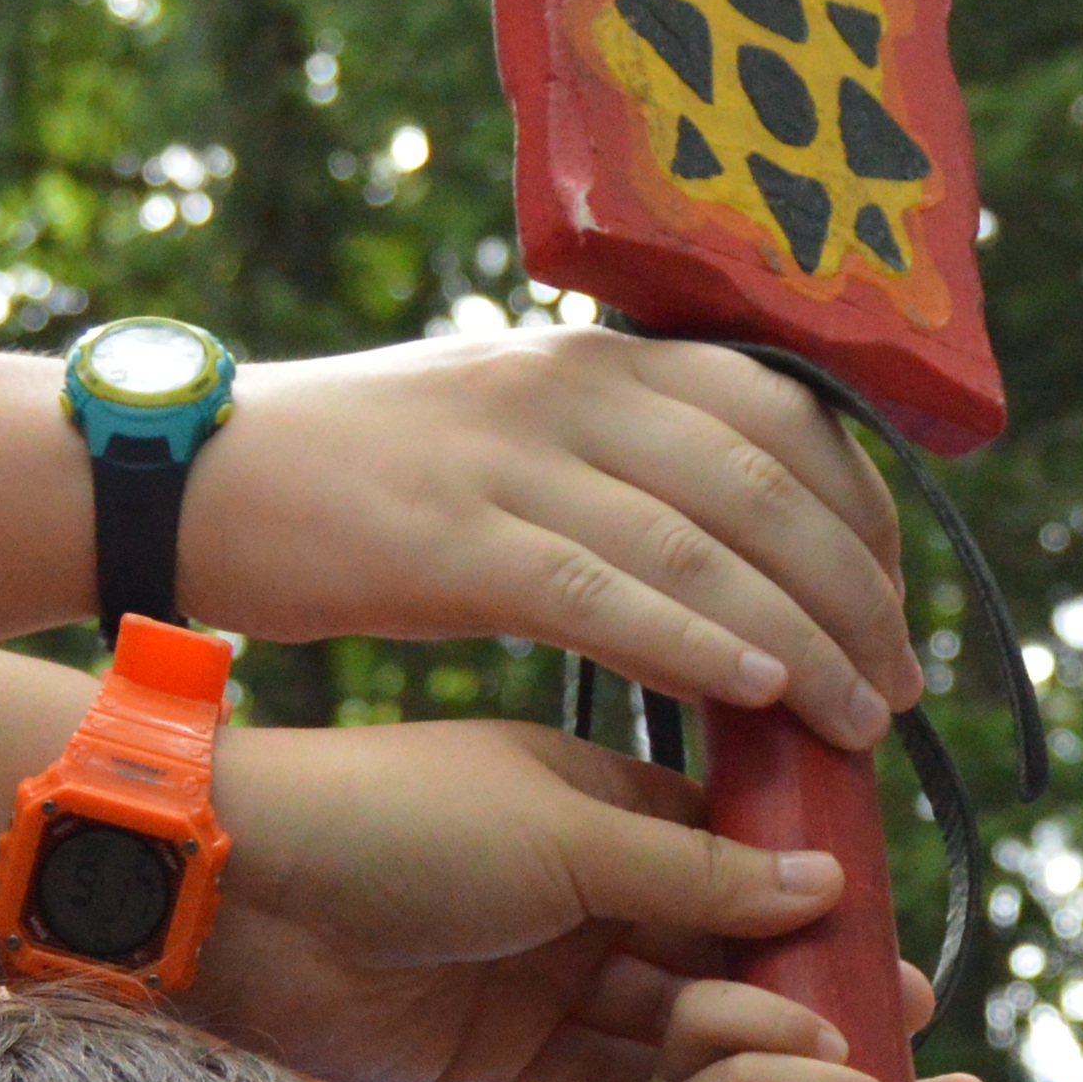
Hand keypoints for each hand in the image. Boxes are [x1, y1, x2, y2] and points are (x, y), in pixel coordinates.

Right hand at [186, 332, 920, 751]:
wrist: (186, 473)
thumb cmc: (351, 475)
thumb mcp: (502, 430)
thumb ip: (611, 458)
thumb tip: (724, 531)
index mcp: (594, 357)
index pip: (782, 414)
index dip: (860, 512)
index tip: (891, 602)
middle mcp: (572, 389)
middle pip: (770, 484)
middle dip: (856, 591)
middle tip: (896, 687)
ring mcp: (514, 460)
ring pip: (709, 547)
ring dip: (806, 638)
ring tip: (857, 724)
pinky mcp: (456, 541)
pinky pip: (608, 595)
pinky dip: (700, 647)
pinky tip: (758, 698)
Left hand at [193, 716, 839, 1081]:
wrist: (238, 895)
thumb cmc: (398, 823)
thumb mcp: (565, 832)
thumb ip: (692, 870)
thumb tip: (823, 882)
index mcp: (598, 797)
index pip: (730, 846)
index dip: (806, 895)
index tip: (885, 939)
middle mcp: (581, 882)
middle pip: (713, 941)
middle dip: (795, 988)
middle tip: (887, 1035)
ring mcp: (545, 969)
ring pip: (672, 1018)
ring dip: (749, 1054)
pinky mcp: (506, 1050)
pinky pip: (613, 1080)